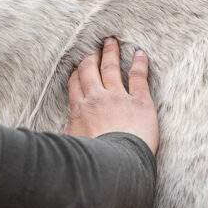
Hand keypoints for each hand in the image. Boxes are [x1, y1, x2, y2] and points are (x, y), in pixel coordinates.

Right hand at [64, 38, 158, 154]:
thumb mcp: (73, 145)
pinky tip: (140, 54)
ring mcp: (118, 98)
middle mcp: (96, 99)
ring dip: (111, 52)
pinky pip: (138, 77)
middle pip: (90, 70)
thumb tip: (66, 128)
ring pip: (111, 68)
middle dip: (91, 57)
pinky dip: (139, 63)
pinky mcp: (140, 102)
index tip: (79, 67)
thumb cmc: (92, 160)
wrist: (114, 165)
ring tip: (112, 41)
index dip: (77, 73)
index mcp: (80, 110)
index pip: (75, 84)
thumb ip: (70, 133)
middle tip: (94, 49)